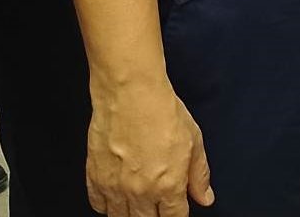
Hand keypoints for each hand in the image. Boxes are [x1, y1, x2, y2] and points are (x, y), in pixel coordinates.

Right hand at [86, 83, 212, 215]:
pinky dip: (107, 205)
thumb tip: (204, 197)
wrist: (131, 94)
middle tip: (158, 203)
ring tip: (139, 202)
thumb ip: (199, 175)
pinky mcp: (95, 177)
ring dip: (132, 213)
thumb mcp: (194, 142)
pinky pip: (98, 205)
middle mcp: (140, 192)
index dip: (177, 216)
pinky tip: (117, 196)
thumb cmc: (162, 112)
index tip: (177, 210)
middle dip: (155, 215)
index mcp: (168, 186)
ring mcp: (115, 187)